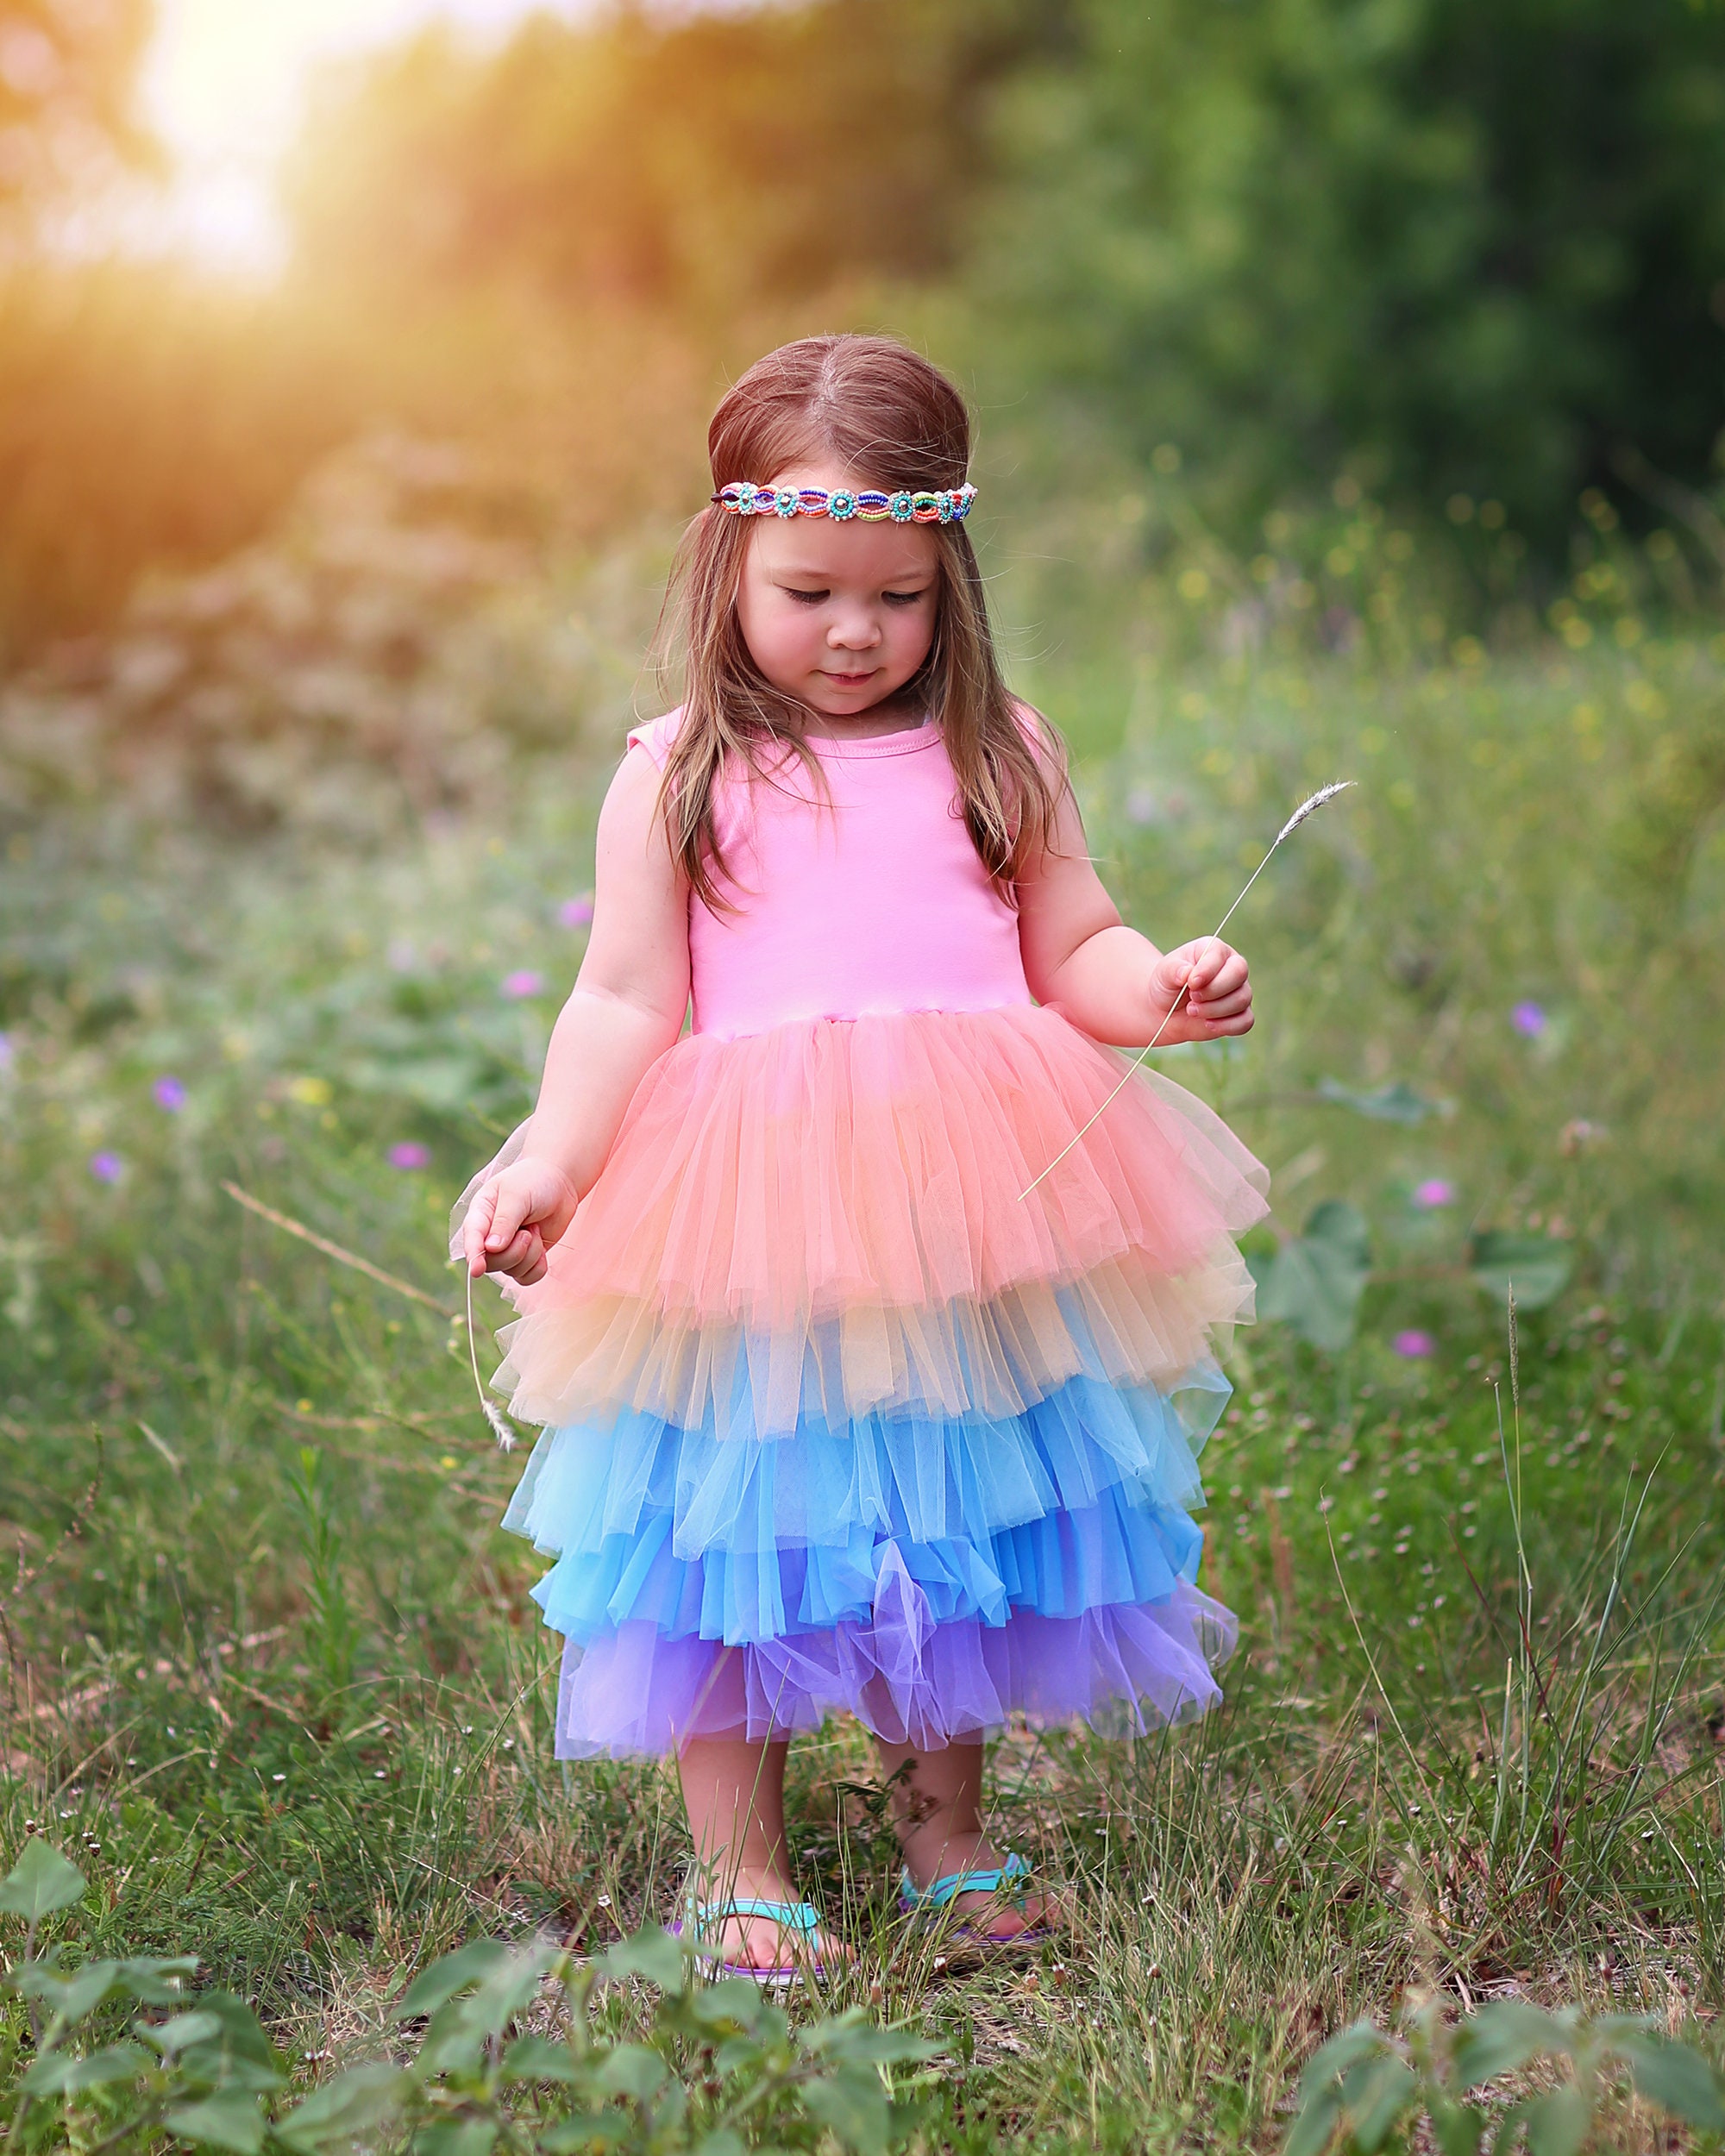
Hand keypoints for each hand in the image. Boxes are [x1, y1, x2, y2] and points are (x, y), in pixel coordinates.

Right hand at [462, 1155, 579, 1284]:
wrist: (560, 1183)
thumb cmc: (534, 1182)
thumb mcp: (517, 1195)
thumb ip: (505, 1221)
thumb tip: (491, 1248)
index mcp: (480, 1214)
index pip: (472, 1238)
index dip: (474, 1255)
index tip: (477, 1269)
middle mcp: (489, 1235)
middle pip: (492, 1262)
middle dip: (514, 1252)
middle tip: (528, 1232)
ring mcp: (507, 1248)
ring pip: (511, 1270)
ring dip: (530, 1254)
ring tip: (535, 1230)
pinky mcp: (525, 1257)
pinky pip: (526, 1277)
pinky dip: (537, 1267)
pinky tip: (542, 1248)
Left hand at [1148, 938, 1252, 1043]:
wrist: (1165, 1011)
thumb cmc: (1167, 985)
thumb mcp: (1164, 973)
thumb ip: (1175, 970)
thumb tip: (1187, 973)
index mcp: (1214, 950)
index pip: (1220, 955)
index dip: (1207, 970)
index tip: (1190, 983)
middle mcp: (1232, 967)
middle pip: (1239, 973)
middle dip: (1213, 990)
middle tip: (1192, 997)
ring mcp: (1239, 991)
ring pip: (1241, 999)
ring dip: (1214, 1009)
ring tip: (1191, 1011)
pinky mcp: (1240, 1014)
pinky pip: (1245, 1021)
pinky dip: (1226, 1026)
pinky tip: (1207, 1024)